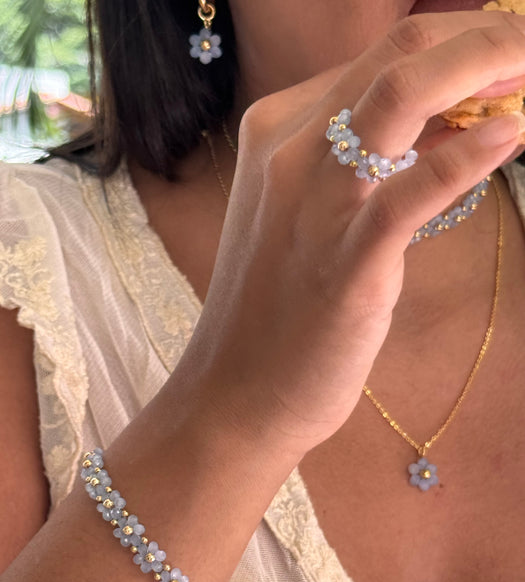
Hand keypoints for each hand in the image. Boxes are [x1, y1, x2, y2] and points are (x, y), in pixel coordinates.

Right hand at [174, 10, 524, 461]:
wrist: (236, 391)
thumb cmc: (282, 306)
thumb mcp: (318, 212)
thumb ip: (372, 161)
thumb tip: (456, 122)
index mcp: (280, 129)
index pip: (386, 54)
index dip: (463, 43)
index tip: (510, 61)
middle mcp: (288, 149)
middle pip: (402, 51)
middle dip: (489, 38)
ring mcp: (311, 204)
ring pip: (402, 94)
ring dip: (489, 66)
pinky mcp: (342, 264)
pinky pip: (408, 193)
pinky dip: (467, 156)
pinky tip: (509, 136)